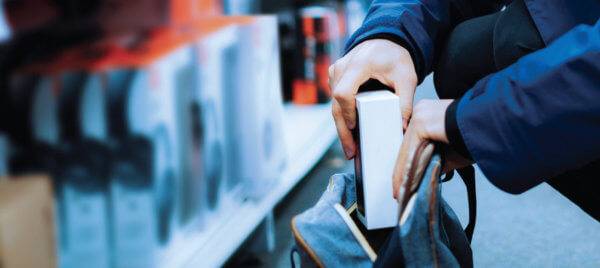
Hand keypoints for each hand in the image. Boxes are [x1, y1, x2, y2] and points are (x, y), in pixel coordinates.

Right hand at [329, 39, 417, 158]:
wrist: (385, 41)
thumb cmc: (394, 57)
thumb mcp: (407, 77)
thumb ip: (406, 101)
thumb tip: (403, 125)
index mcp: (358, 66)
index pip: (343, 93)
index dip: (347, 113)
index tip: (355, 127)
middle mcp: (341, 68)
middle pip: (335, 104)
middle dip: (342, 131)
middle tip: (350, 152)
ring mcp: (335, 73)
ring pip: (333, 105)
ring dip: (342, 127)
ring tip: (351, 148)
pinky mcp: (335, 79)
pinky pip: (336, 101)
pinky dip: (343, 117)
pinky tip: (352, 133)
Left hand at [392, 99, 472, 198]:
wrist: (490, 127)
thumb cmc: (475, 138)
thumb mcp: (450, 152)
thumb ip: (435, 161)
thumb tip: (423, 175)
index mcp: (428, 114)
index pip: (412, 142)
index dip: (406, 163)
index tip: (403, 180)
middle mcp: (421, 111)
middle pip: (406, 146)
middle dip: (402, 170)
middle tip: (398, 191)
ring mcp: (420, 115)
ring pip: (407, 150)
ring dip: (402, 173)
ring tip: (400, 192)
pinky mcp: (422, 124)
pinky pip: (410, 151)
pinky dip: (406, 170)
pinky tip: (404, 184)